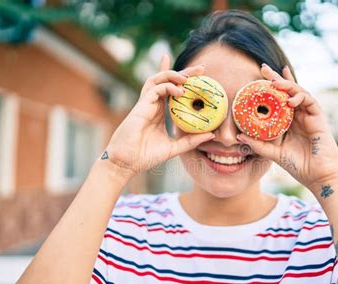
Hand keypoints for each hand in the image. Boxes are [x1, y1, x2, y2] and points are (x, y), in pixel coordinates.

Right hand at [103, 55, 214, 181]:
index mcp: (159, 112)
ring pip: (158, 80)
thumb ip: (190, 141)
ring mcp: (145, 104)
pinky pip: (154, 89)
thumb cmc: (145, 156)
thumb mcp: (174, 148)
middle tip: (202, 68)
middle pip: (167, 81)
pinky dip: (168, 87)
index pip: (171, 90)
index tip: (200, 75)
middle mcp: (152, 105)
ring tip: (188, 78)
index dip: (182, 79)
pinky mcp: (140, 107)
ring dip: (173, 75)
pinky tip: (180, 92)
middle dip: (184, 72)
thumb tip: (211, 134)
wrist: (126, 162)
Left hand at [237, 63, 337, 190]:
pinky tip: (290, 99)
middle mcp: (298, 115)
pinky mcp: (318, 118)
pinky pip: (310, 102)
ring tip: (275, 82)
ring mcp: (309, 115)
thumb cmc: (298, 165)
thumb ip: (258, 145)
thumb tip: (238, 136)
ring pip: (298, 93)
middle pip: (287, 91)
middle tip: (263, 68)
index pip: (278, 100)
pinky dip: (300, 97)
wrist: (318, 176)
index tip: (256, 77)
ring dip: (287, 85)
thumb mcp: (274, 153)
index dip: (269, 88)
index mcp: (288, 122)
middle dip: (276, 78)